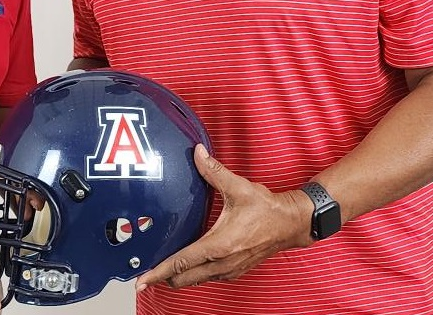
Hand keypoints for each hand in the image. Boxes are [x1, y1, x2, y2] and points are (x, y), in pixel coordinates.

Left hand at [136, 144, 312, 290]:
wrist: (291, 224)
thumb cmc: (267, 208)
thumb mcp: (238, 186)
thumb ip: (214, 170)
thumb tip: (198, 153)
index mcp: (219, 245)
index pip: (182, 263)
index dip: (159, 272)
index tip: (142, 280)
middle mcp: (222, 263)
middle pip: (183, 279)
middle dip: (163, 277)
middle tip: (145, 273)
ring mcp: (229, 270)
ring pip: (196, 280)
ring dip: (179, 276)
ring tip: (161, 269)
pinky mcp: (234, 270)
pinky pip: (207, 277)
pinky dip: (194, 274)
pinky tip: (187, 264)